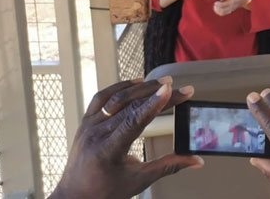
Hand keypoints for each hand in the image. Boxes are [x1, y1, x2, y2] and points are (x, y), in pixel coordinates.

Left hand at [50, 78, 200, 198]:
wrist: (74, 196)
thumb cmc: (104, 192)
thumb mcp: (140, 180)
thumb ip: (170, 166)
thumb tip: (196, 161)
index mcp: (108, 150)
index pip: (134, 121)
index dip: (154, 104)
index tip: (170, 90)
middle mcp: (96, 134)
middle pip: (130, 106)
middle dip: (156, 94)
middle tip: (178, 87)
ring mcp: (89, 126)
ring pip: (117, 98)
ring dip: (141, 87)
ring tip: (162, 82)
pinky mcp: (86, 122)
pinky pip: (101, 98)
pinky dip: (120, 87)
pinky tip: (136, 83)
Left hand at [213, 0, 250, 15]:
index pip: (227, 4)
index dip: (220, 5)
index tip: (215, 3)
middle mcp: (232, 5)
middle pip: (223, 11)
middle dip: (217, 9)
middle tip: (215, 4)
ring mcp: (231, 8)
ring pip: (223, 13)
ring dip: (218, 11)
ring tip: (215, 6)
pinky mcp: (231, 10)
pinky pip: (224, 13)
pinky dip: (220, 12)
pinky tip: (218, 7)